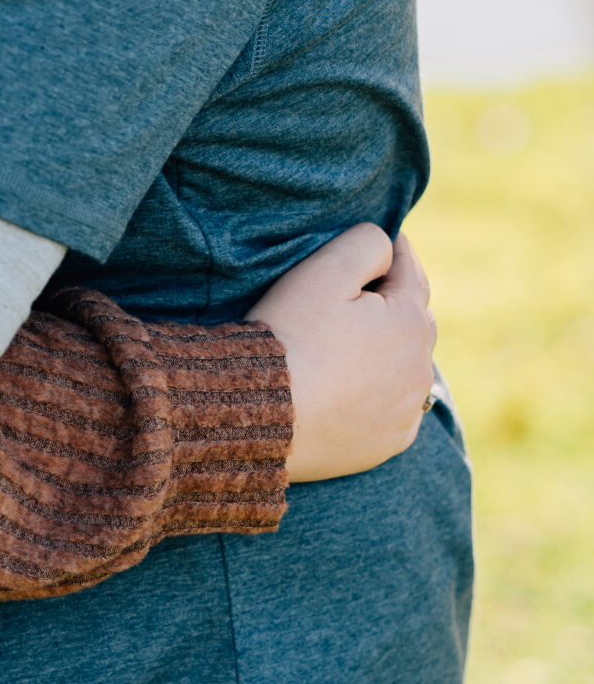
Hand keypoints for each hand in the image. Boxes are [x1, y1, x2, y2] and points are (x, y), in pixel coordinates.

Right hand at [251, 225, 436, 482]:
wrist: (262, 412)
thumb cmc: (291, 336)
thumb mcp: (323, 271)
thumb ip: (366, 244)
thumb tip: (389, 247)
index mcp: (410, 321)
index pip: (411, 272)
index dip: (396, 252)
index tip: (388, 241)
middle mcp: (420, 367)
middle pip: (414, 320)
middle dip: (395, 303)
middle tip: (363, 295)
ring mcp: (407, 409)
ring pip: (408, 365)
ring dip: (391, 350)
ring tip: (356, 343)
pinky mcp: (391, 442)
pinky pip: (396, 408)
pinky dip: (383, 393)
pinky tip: (355, 388)